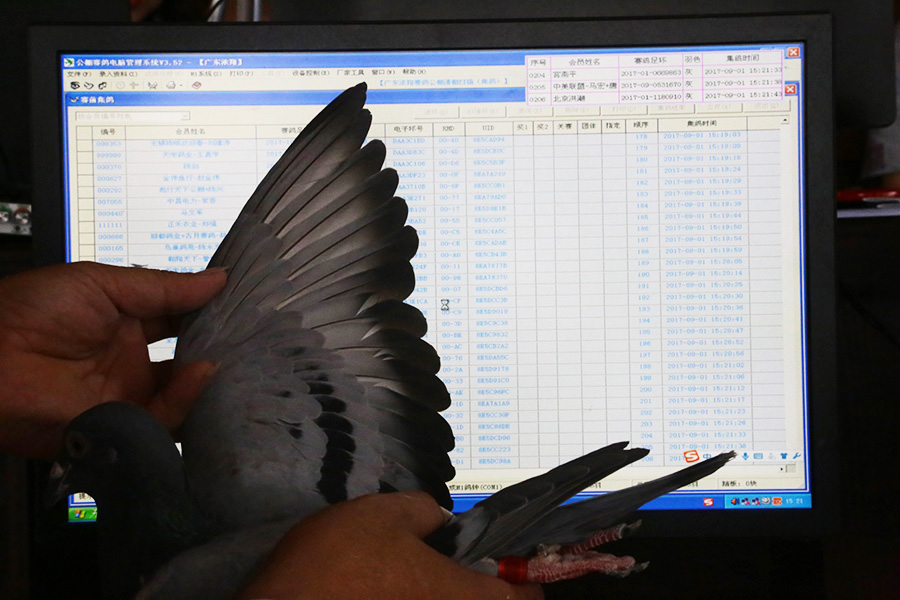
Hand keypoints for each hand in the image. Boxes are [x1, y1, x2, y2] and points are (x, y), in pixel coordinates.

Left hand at [0, 262, 225, 458]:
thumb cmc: (33, 311)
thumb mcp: (103, 284)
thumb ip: (165, 287)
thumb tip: (220, 279)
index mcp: (126, 324)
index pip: (181, 320)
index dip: (211, 312)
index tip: (245, 304)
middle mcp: (132, 363)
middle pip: (189, 358)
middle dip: (219, 347)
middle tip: (252, 334)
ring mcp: (129, 396)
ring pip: (185, 393)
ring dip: (209, 374)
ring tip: (231, 354)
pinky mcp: (123, 426)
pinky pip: (166, 418)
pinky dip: (188, 397)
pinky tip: (200, 373)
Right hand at [238, 492, 543, 599]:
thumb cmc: (337, 566)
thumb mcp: (382, 515)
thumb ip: (422, 512)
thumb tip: (436, 520)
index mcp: (462, 597)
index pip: (522, 596)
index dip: (521, 576)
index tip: (504, 562)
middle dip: (470, 587)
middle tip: (444, 565)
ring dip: (434, 595)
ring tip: (401, 578)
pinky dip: (407, 599)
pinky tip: (376, 591)